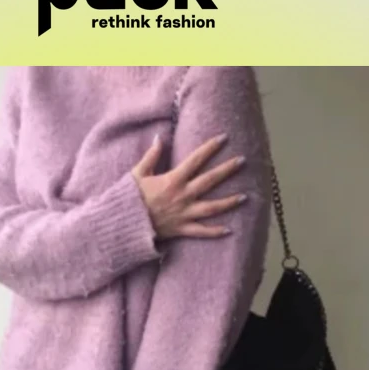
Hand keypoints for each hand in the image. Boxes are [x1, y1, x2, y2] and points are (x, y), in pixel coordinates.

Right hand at [131, 133, 247, 240]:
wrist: (123, 224)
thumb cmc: (129, 198)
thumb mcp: (138, 173)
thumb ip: (151, 155)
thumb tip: (159, 138)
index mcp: (173, 179)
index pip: (196, 159)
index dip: (211, 147)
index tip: (224, 138)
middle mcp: (183, 195)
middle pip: (210, 180)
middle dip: (228, 169)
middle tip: (242, 161)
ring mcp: (184, 213)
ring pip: (212, 207)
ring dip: (229, 202)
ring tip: (245, 196)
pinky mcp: (181, 229)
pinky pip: (201, 232)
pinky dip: (215, 232)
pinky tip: (229, 230)